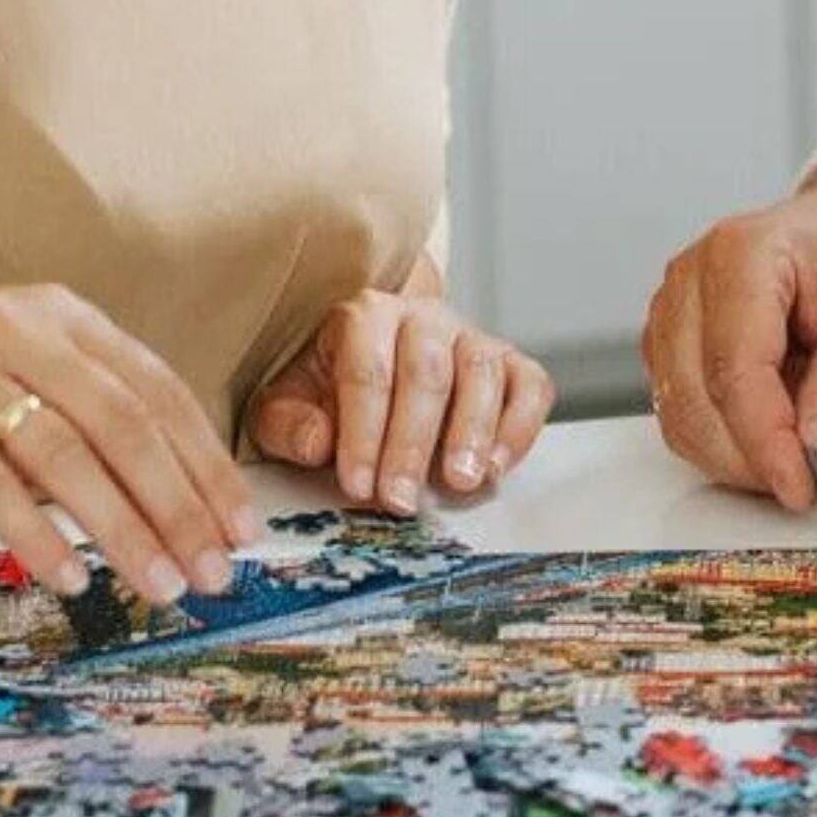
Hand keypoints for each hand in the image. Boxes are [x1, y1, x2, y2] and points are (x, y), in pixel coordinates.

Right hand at [0, 282, 258, 604]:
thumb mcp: (17, 373)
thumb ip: (86, 416)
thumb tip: (179, 499)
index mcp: (62, 315)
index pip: (159, 391)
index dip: (208, 463)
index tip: (244, 527)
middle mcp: (18, 328)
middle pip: (125, 424)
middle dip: (181, 504)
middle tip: (215, 571)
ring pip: (66, 456)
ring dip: (123, 529)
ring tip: (160, 584)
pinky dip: (36, 533)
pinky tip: (70, 578)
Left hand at [245, 286, 552, 512]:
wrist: (376, 364)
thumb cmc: (328, 391)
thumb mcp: (287, 404)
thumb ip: (288, 423)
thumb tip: (317, 442)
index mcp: (364, 318)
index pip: (366, 370)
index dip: (362, 431)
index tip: (357, 485)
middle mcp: (423, 318)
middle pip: (427, 372)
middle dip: (412, 442)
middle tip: (401, 498)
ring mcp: (472, 337)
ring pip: (482, 371)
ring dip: (473, 431)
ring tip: (460, 482)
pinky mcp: (509, 363)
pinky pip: (530, 384)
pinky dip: (521, 425)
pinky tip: (498, 466)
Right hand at [642, 178, 816, 512]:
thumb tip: (815, 453)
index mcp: (740, 252)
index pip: (734, 369)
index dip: (765, 440)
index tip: (801, 487)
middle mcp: (688, 278)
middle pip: (694, 399)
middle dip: (751, 458)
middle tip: (811, 479)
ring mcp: (670, 310)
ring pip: (679, 416)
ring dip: (736, 454)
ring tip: (801, 439)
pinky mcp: (669, 343)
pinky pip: (681, 414)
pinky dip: (725, 440)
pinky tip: (774, 424)